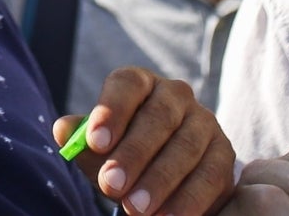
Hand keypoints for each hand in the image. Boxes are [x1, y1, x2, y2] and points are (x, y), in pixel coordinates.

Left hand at [55, 67, 234, 215]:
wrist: (165, 177)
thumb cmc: (124, 155)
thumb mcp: (101, 148)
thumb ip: (84, 140)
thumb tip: (64, 130)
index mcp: (141, 84)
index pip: (127, 84)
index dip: (111, 110)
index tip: (94, 141)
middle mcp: (176, 95)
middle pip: (158, 117)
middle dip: (133, 153)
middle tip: (111, 184)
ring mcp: (204, 123)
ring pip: (186, 147)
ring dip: (160, 180)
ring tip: (136, 209)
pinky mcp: (224, 155)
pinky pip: (210, 176)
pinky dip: (189, 199)